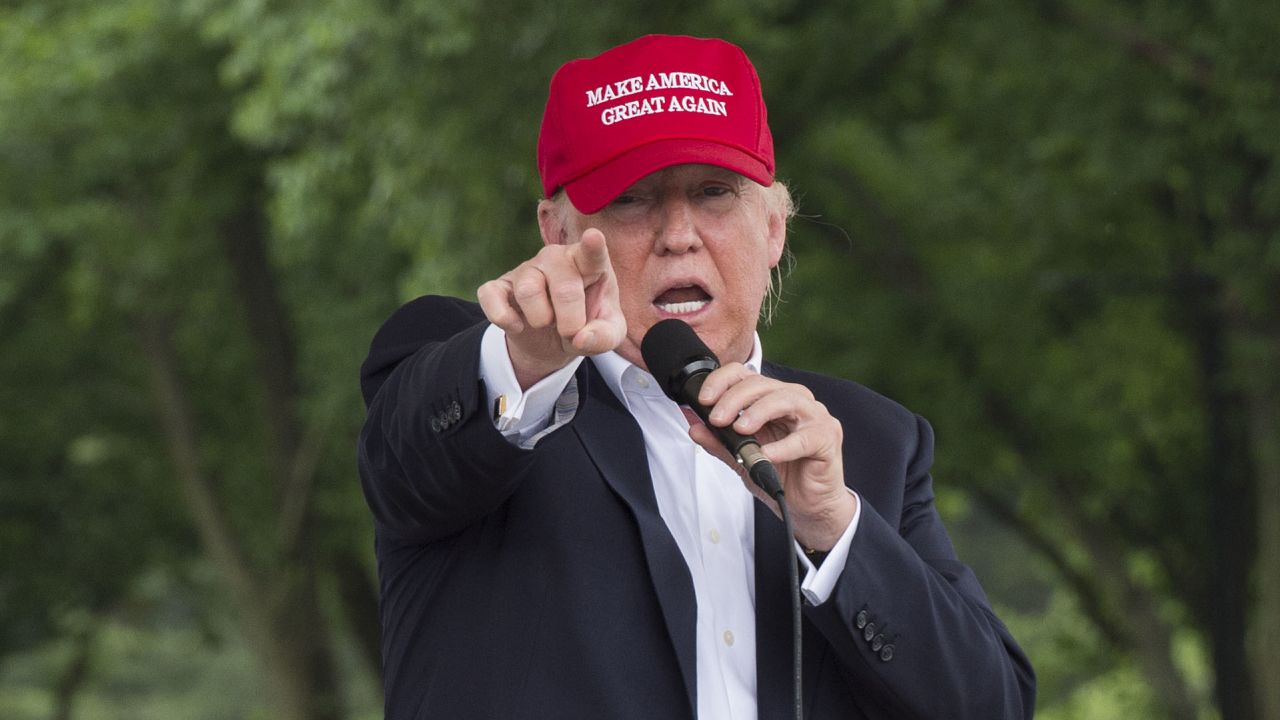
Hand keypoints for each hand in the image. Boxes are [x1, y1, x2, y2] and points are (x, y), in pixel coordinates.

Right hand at [477, 229, 625, 388]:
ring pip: (528, 291)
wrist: (553, 341)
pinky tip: (517, 325)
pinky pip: (491, 295)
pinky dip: (503, 318)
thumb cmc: (586, 325)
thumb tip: (580, 339)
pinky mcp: (499, 285)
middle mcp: (557, 258)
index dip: (592, 246)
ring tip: (547, 322)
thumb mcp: (607, 335)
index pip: (592, 253)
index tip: (593, 237)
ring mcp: (527, 269)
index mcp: (589, 264)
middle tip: (571, 331)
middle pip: (564, 288)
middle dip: (570, 322)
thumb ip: (603, 337)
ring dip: (540, 319)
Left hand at [685, 364, 856, 550]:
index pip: (746, 375)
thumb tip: (695, 427)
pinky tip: (767, 455)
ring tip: (741, 430)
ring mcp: (814, 417)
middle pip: (762, 385)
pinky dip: (783, 446)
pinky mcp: (827, 438)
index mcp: (773, 399)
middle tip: (717, 419)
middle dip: (734, 399)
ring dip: (758, 412)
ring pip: (786, 400)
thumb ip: (720, 443)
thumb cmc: (782, 475)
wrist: (809, 506)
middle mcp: (795, 401)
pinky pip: (805, 438)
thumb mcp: (743, 459)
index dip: (723, 381)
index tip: (703, 400)